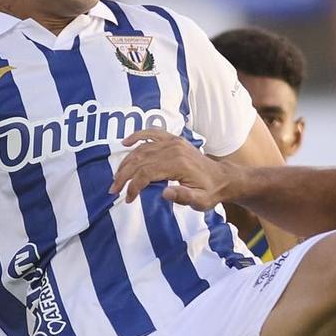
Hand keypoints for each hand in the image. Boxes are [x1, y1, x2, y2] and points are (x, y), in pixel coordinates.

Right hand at [108, 127, 231, 207]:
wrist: (222, 178)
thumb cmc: (210, 192)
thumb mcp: (201, 201)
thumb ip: (184, 197)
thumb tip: (164, 192)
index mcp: (178, 164)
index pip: (147, 173)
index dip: (134, 186)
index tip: (128, 199)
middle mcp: (173, 149)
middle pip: (140, 160)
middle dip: (124, 176)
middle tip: (113, 190)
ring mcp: (172, 142)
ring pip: (141, 149)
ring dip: (126, 162)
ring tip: (117, 177)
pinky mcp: (172, 140)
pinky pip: (151, 133)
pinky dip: (137, 136)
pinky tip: (125, 142)